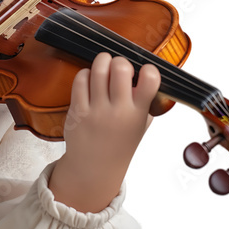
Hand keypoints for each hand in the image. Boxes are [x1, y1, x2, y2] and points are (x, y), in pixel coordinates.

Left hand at [62, 52, 161, 176]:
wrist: (94, 167)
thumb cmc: (119, 143)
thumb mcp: (140, 125)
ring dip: (102, 62)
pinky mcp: (77, 110)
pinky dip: (86, 73)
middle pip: (121, 67)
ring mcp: (96, 110)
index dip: (149, 69)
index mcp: (138, 113)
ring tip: (104, 66)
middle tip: (118, 68)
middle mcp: (118, 111)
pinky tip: (89, 79)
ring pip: (98, 70)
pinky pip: (80, 79)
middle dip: (120, 61)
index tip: (144, 72)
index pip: (150, 80)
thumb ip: (145, 102)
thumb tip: (145, 73)